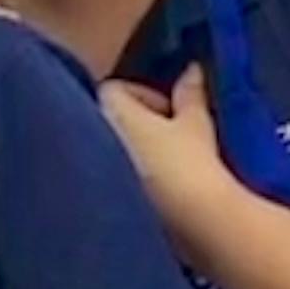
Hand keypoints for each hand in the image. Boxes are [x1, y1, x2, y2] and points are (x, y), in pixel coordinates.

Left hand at [99, 62, 234, 227]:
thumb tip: (192, 69)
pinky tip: (160, 190)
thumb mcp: (196, 122)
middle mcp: (93, 139)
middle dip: (134, 124)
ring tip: (167, 164)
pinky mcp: (106, 201)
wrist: (190, 220)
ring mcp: (96, 172)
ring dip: (133, 152)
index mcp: (110, 113)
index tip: (169, 110)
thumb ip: (190, 92)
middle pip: (108, 120)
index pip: (112, 88)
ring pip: (111, 150)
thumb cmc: (190, 161)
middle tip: (168, 136)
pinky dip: (132, 178)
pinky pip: (114, 179)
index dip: (142, 94)